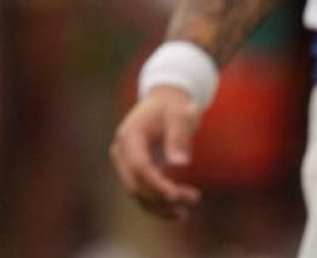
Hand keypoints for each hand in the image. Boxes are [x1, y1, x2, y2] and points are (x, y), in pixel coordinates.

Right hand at [109, 85, 202, 221]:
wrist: (164, 102)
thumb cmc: (174, 107)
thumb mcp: (180, 115)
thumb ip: (179, 136)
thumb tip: (180, 164)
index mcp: (130, 135)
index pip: (139, 166)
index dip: (156, 183)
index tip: (177, 195)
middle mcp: (121, 151)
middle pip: (135, 184)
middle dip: (162, 197)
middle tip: (194, 197)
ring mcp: (125, 162)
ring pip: (137, 193)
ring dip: (160, 206)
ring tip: (186, 213)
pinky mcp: (134, 171)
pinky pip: (142, 193)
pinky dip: (157, 205)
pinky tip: (178, 214)